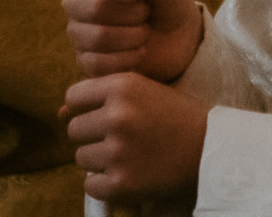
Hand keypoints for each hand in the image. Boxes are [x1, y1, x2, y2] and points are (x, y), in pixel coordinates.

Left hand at [61, 72, 208, 202]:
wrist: (213, 150)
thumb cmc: (176, 117)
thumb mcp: (144, 92)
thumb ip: (103, 96)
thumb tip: (59, 113)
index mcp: (122, 86)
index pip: (73, 97)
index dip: (87, 108)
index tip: (106, 116)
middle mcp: (117, 115)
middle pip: (74, 129)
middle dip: (93, 136)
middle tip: (123, 139)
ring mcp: (118, 151)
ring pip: (81, 158)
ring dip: (100, 161)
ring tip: (130, 155)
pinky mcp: (121, 183)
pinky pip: (90, 185)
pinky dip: (106, 184)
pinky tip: (130, 173)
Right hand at [63, 0, 201, 81]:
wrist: (179, 37)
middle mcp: (76, 2)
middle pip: (95, 7)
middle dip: (133, 12)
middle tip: (146, 13)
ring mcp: (78, 34)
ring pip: (98, 38)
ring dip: (133, 36)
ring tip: (144, 32)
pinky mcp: (86, 62)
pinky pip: (99, 63)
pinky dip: (128, 58)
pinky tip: (139, 52)